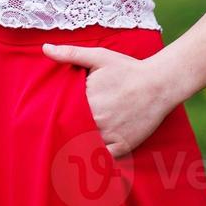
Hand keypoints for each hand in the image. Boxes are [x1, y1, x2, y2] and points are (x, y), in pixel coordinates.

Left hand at [41, 42, 181, 158]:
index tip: (51, 115)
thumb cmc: (128, 69)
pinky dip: (95, 155)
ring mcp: (110, 135)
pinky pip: (102, 157)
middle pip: (71, 130)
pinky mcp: (122, 146)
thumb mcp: (99, 56)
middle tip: (58, 131)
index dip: (56, 114)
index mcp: (86, 100)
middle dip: (66, 129)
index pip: (61, 113)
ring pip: (85, 145)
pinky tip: (90, 153)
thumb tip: (45, 48)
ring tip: (71, 144)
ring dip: (78, 144)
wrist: (159, 84)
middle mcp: (96, 120)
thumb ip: (71, 54)